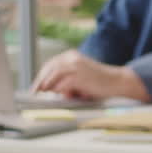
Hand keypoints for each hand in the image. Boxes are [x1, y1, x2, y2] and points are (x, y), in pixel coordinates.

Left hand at [31, 49, 148, 101]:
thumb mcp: (80, 80)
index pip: (50, 65)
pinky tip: (58, 96)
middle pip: (48, 69)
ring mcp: (75, 66)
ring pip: (53, 75)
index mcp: (71, 56)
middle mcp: (72, 58)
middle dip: (40, 82)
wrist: (117, 82)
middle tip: (34, 93)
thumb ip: (66, 82)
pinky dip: (58, 90)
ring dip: (47, 86)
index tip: (35, 87)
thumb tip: (53, 91)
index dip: (41, 76)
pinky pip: (62, 84)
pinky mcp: (79, 76)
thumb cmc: (99, 83)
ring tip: (43, 95)